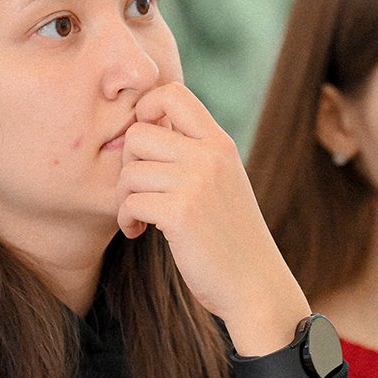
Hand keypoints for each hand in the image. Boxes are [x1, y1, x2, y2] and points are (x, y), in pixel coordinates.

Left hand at [116, 83, 309, 355]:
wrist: (254, 285)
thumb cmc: (229, 238)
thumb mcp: (220, 183)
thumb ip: (193, 154)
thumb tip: (143, 128)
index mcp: (220, 143)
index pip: (172, 93)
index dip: (145, 111)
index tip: (144, 148)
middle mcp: (210, 155)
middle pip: (138, 131)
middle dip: (127, 163)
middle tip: (136, 190)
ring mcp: (197, 182)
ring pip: (129, 169)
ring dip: (124, 196)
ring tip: (138, 216)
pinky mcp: (181, 213)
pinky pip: (129, 201)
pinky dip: (126, 219)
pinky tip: (138, 232)